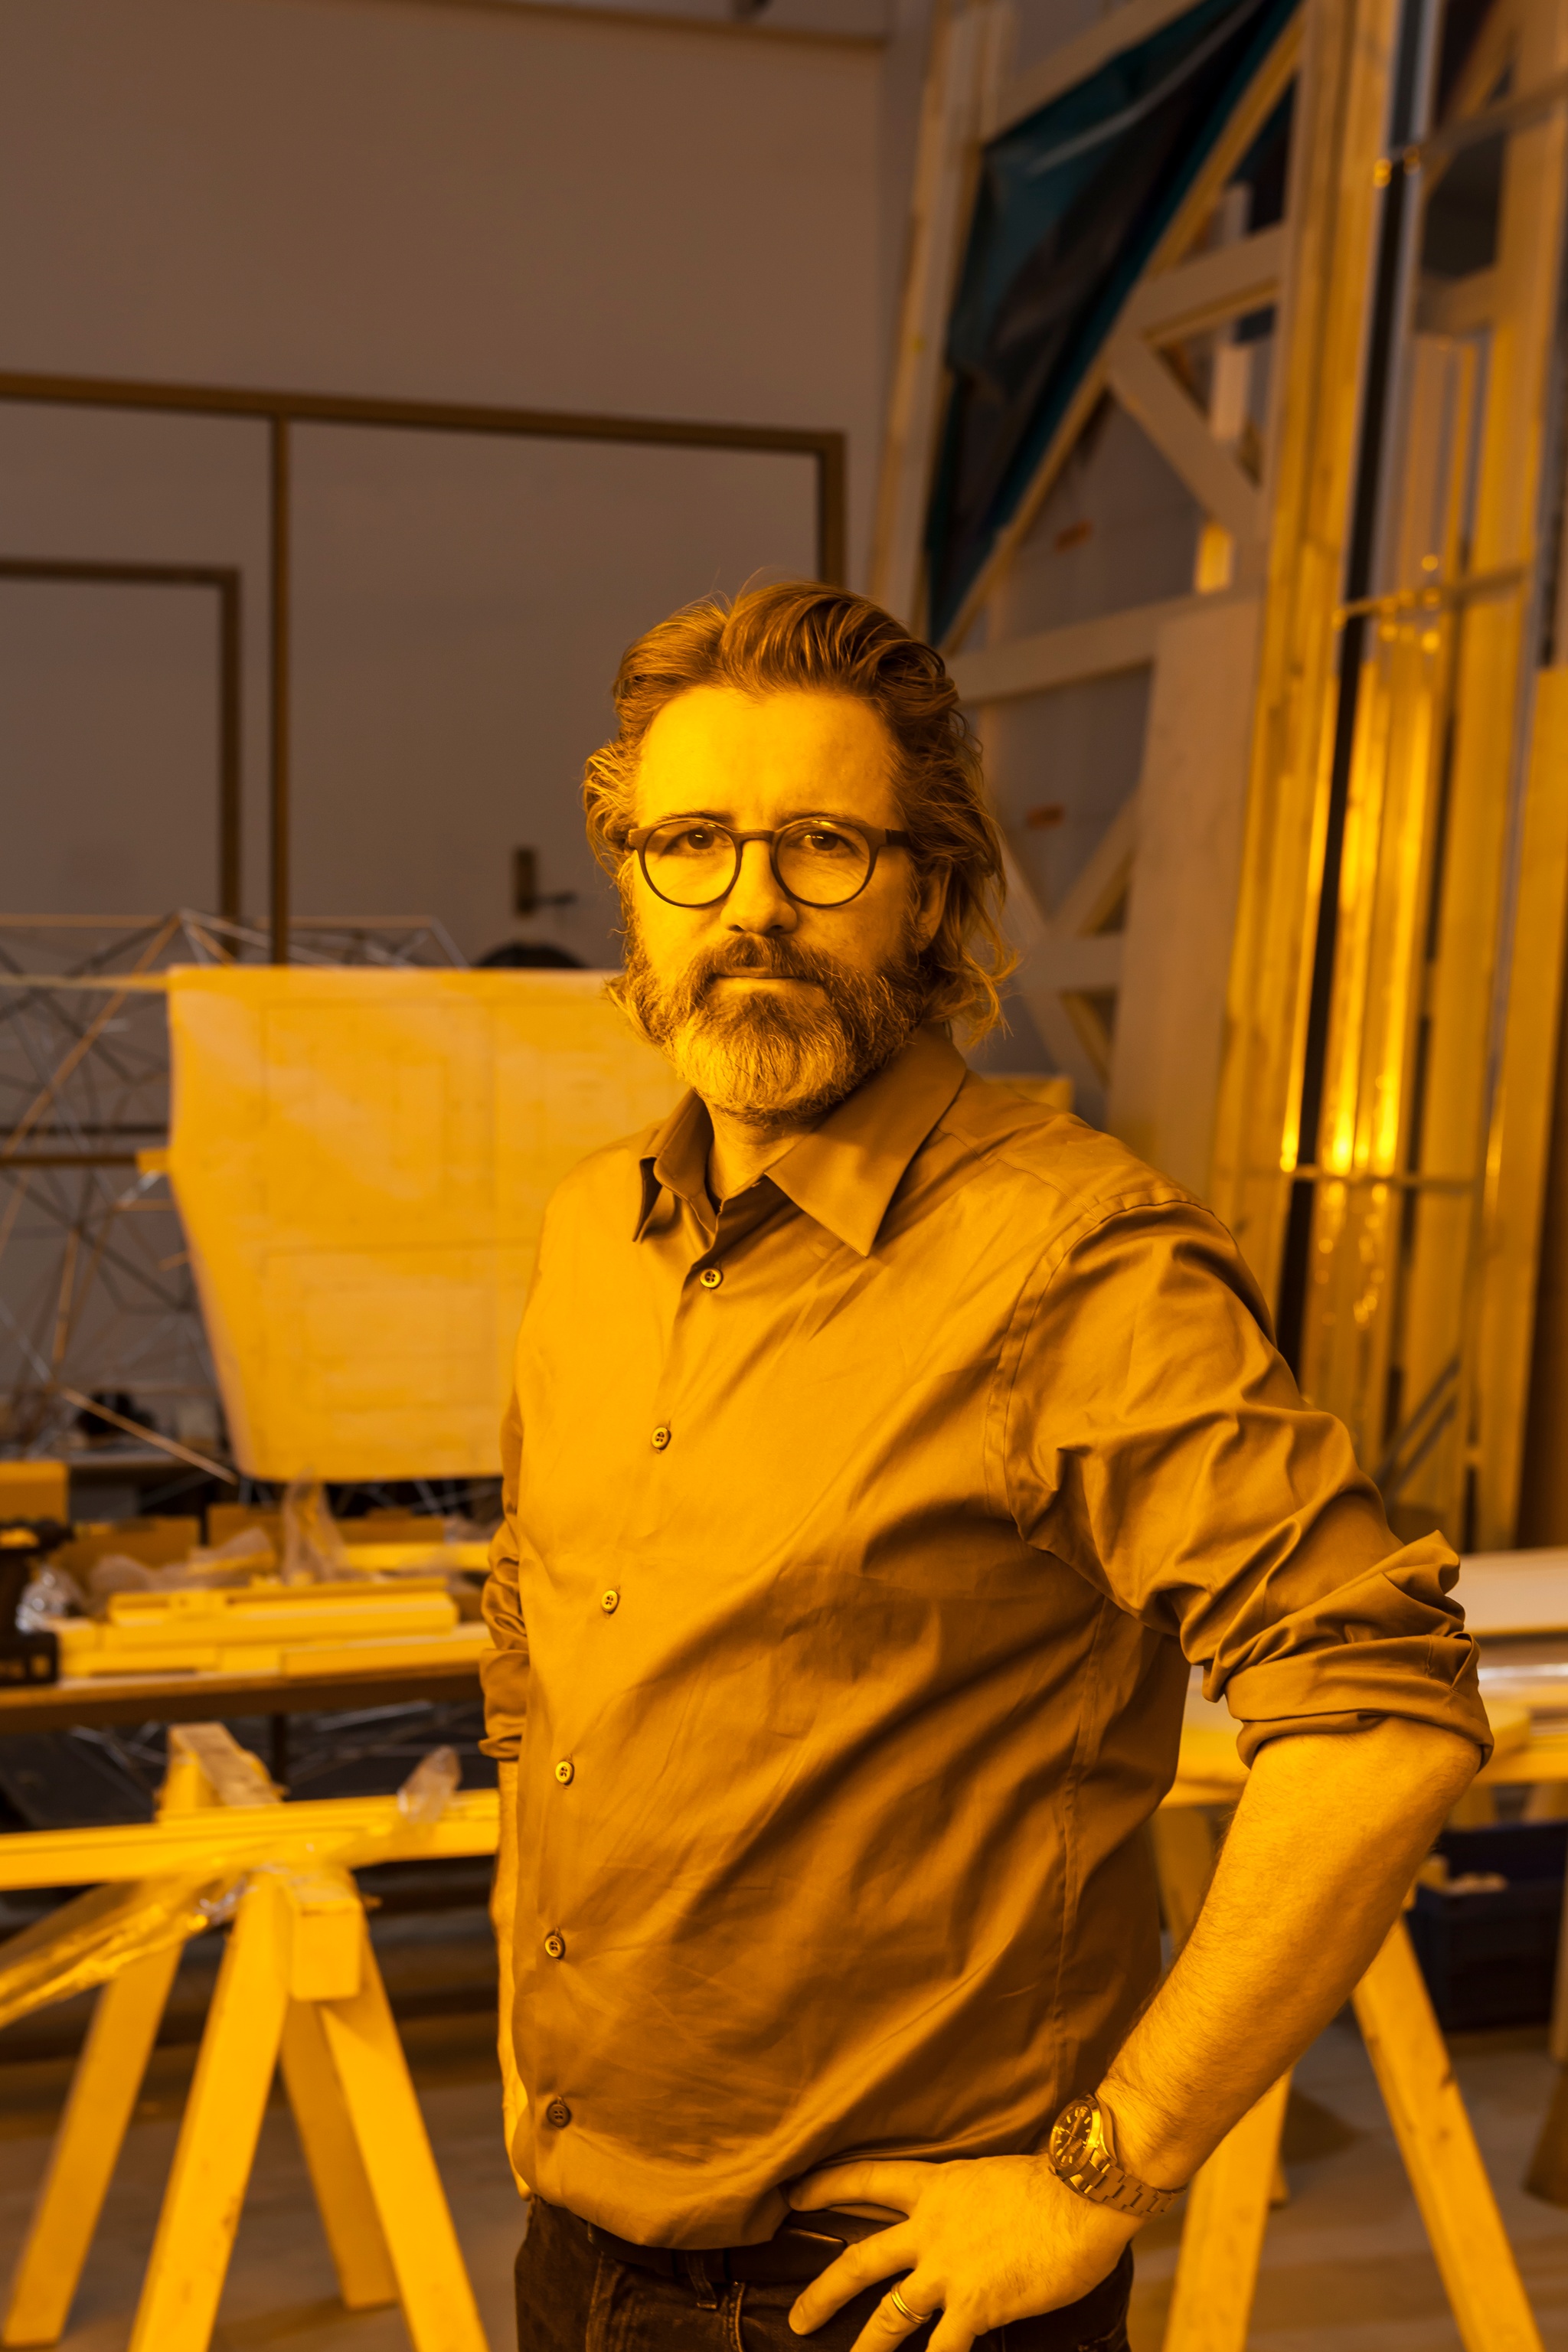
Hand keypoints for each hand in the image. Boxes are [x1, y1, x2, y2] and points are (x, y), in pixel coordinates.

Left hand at [786, 2156, 1139, 2351]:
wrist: (1083, 2193)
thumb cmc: (1055, 2182)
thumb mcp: (991, 2179)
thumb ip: (967, 2203)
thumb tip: (968, 2220)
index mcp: (935, 2188)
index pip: (868, 2180)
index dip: (827, 2188)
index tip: (793, 2195)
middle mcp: (930, 2229)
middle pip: (860, 2260)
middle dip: (824, 2292)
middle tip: (797, 2319)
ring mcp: (948, 2270)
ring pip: (889, 2315)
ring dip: (867, 2348)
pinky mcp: (975, 2305)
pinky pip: (941, 2351)